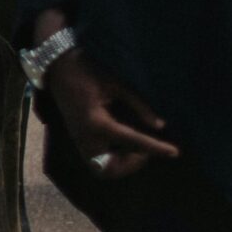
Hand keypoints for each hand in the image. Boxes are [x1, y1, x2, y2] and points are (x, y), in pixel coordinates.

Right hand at [46, 49, 179, 179]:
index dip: (156, 148)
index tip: (175, 153)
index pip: (133, 142)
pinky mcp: (77, 138)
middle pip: (111, 168)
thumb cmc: (87, 68)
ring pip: (101, 167)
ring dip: (120, 164)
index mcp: (97, 124)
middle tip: (147, 150)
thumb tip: (160, 125)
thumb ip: (138, 105)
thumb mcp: (115, 83)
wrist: (56, 63)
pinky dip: (110, 158)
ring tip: (136, 148)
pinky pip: (95, 159)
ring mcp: (79, 140)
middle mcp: (86, 138)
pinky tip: (122, 143)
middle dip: (131, 164)